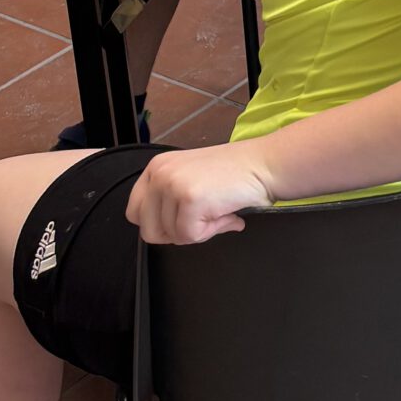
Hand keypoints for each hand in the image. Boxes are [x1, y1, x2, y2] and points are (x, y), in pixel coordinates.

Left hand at [125, 144, 272, 246]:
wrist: (266, 164)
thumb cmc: (236, 174)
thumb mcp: (190, 177)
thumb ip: (168, 198)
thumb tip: (158, 230)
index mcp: (156, 168)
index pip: (135, 212)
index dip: (159, 225)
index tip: (182, 220)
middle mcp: (159, 173)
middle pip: (148, 230)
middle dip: (177, 233)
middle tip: (203, 219)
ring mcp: (172, 184)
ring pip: (171, 236)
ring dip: (199, 232)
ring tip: (219, 210)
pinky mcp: (189, 199)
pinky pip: (190, 236)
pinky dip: (212, 231)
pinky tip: (226, 213)